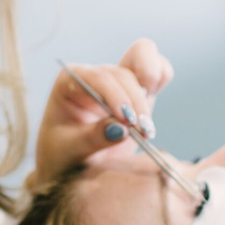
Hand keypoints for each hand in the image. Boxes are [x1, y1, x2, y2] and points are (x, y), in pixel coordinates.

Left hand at [33, 39, 173, 186]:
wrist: (72, 164)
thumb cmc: (63, 155)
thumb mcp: (71, 151)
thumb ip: (93, 138)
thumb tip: (121, 129)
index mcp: (69, 81)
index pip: (96, 77)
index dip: (115, 95)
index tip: (126, 121)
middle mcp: (93, 74)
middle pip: (121, 73)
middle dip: (134, 102)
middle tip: (140, 132)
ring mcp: (116, 79)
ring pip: (141, 60)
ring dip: (150, 89)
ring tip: (146, 126)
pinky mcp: (136, 89)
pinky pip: (156, 69)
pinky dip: (162, 78)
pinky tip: (152, 109)